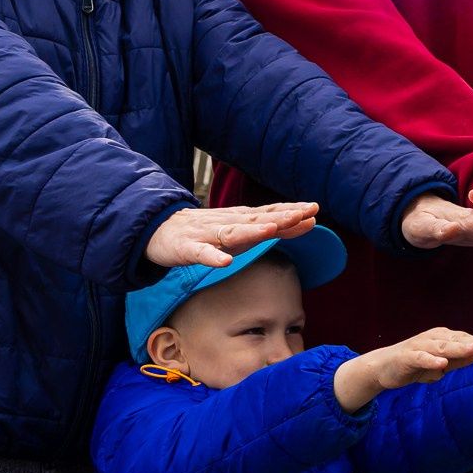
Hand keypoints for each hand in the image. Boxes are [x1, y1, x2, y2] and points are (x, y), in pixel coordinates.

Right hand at [144, 202, 319, 269]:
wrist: (159, 227)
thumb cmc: (206, 229)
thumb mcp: (242, 227)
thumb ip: (273, 227)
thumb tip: (310, 221)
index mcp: (240, 219)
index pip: (269, 213)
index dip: (291, 211)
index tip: (314, 209)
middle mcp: (227, 223)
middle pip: (256, 220)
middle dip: (280, 216)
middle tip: (303, 213)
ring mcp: (207, 235)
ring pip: (232, 233)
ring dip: (252, 231)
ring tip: (271, 230)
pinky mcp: (187, 248)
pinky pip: (201, 253)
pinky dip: (212, 257)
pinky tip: (224, 262)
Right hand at [333, 327, 472, 412]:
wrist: (383, 367)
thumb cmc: (415, 365)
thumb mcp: (439, 364)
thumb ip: (458, 359)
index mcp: (440, 338)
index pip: (461, 339)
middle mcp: (431, 339)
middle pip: (454, 341)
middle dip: (471, 343)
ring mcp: (418, 347)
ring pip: (440, 347)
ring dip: (456, 348)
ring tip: (472, 350)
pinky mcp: (407, 357)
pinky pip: (420, 358)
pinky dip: (431, 361)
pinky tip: (442, 363)